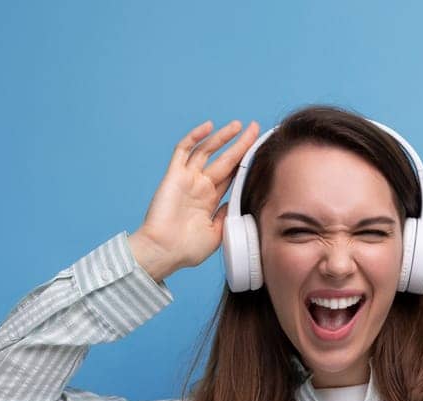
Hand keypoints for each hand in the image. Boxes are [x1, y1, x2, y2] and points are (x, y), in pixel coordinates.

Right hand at [128, 119, 260, 282]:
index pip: (231, 175)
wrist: (163, 252)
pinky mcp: (174, 175)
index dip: (244, 162)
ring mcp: (187, 179)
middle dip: (240, 144)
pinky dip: (194, 137)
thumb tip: (239, 201)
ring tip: (238, 126)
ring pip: (207, 150)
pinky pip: (183, 150)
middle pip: (224, 160)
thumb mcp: (217, 233)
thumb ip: (227, 215)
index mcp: (210, 200)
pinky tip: (208, 126)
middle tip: (254, 129)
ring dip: (222, 137)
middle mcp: (200, 186)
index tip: (259, 152)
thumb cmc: (186, 249)